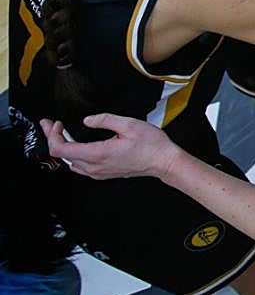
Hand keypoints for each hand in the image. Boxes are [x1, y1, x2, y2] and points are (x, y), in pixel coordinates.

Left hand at [39, 114, 182, 180]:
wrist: (163, 161)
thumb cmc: (151, 144)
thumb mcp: (130, 124)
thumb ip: (105, 120)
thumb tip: (87, 120)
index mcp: (98, 153)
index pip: (61, 149)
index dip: (52, 135)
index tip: (55, 124)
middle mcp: (95, 166)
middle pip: (62, 156)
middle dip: (54, 138)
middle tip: (52, 125)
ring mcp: (98, 172)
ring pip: (70, 162)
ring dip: (63, 147)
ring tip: (62, 134)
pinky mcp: (103, 174)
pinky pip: (80, 167)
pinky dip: (74, 155)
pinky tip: (78, 145)